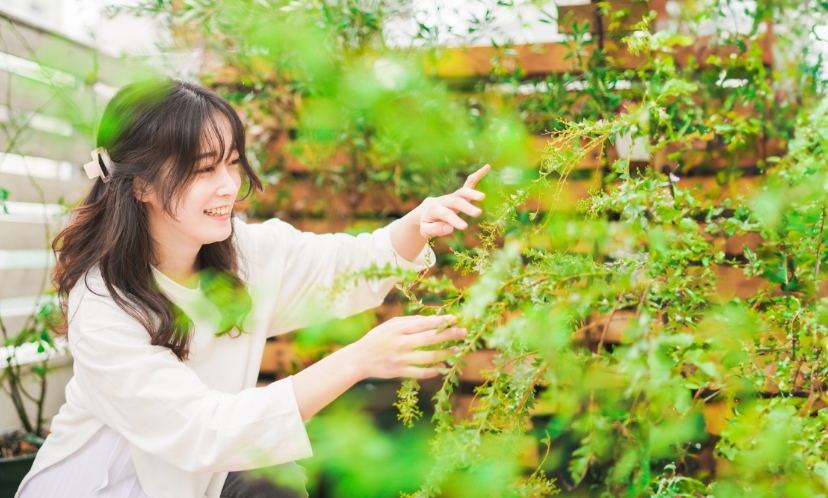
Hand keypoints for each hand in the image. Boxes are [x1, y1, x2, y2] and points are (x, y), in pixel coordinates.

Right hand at [352, 315, 467, 378]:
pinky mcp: (400, 372)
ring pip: (429, 357)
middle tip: (464, 332)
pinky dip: (434, 371)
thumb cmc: (377, 338)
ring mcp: (401, 359)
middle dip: (449, 335)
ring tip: (458, 349)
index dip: (441, 322)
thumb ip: (410, 321)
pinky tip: (444, 367)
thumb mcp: (390, 324)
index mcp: (397, 329)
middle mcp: (400, 343)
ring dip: (445, 353)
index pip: (424, 324)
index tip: (456, 319)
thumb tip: (432, 319)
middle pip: (430, 339)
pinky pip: (421, 372)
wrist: (360, 359)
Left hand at [419, 164, 489, 238]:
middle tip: (478, 213)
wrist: (425, 211)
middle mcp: (443, 200)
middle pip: (455, 201)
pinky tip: (487, 167)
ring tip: (483, 197)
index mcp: (433, 209)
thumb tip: (450, 228)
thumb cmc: (426, 223)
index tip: (464, 226)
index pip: (445, 213)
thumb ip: (435, 229)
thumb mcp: (425, 230)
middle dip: (466, 207)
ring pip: (462, 192)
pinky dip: (477, 175)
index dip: (454, 219)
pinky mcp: (458, 194)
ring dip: (472, 193)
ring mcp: (451, 196)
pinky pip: (468, 183)